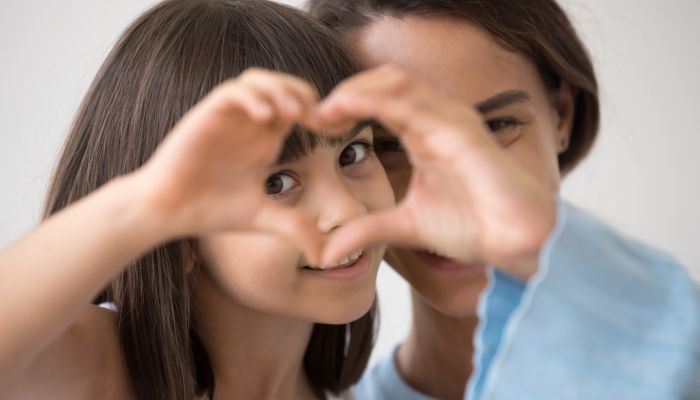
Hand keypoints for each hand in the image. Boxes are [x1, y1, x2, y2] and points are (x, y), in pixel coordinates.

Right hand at [133, 69, 323, 262]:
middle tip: (318, 118)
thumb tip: (326, 258)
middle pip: (284, 85)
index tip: (337, 130)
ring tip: (294, 113)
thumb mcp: (263, 218)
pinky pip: (232, 91)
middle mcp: (249, 123)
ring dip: (280, 89)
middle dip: (305, 94)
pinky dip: (252, 97)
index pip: (300, 108)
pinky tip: (265, 118)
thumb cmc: (211, 210)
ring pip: (258, 79)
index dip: (322, 113)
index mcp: (266, 139)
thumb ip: (295, 228)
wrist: (167, 211)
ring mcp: (228, 116)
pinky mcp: (206, 115)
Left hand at [312, 65, 555, 277]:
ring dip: (356, 90)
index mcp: (425, 133)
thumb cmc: (473, 226)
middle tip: (314, 115)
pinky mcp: (464, 134)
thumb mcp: (405, 226)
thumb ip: (367, 230)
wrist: (517, 243)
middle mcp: (438, 119)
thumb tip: (325, 253)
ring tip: (326, 110)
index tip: (314, 124)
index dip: (345, 105)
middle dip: (346, 91)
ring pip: (398, 82)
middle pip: (385, 81)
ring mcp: (452, 121)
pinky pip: (417, 105)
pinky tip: (350, 109)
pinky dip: (379, 101)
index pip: (380, 99)